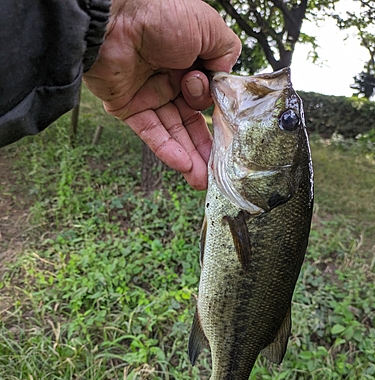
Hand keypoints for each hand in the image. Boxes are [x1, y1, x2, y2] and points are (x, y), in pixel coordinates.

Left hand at [83, 0, 240, 188]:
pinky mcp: (127, 107)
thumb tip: (224, 79)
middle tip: (216, 171)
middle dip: (204, 147)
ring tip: (202, 180)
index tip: (229, 136)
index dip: (218, 117)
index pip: (207, 97)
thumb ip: (225, 52)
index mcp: (189, 60)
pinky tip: (183, 166)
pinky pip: (150, 133)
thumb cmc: (161, 14)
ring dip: (188, 156)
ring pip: (172, 131)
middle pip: (190, 120)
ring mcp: (148, 95)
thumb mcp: (208, 29)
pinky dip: (167, 150)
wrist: (115, 18)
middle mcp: (169, 79)